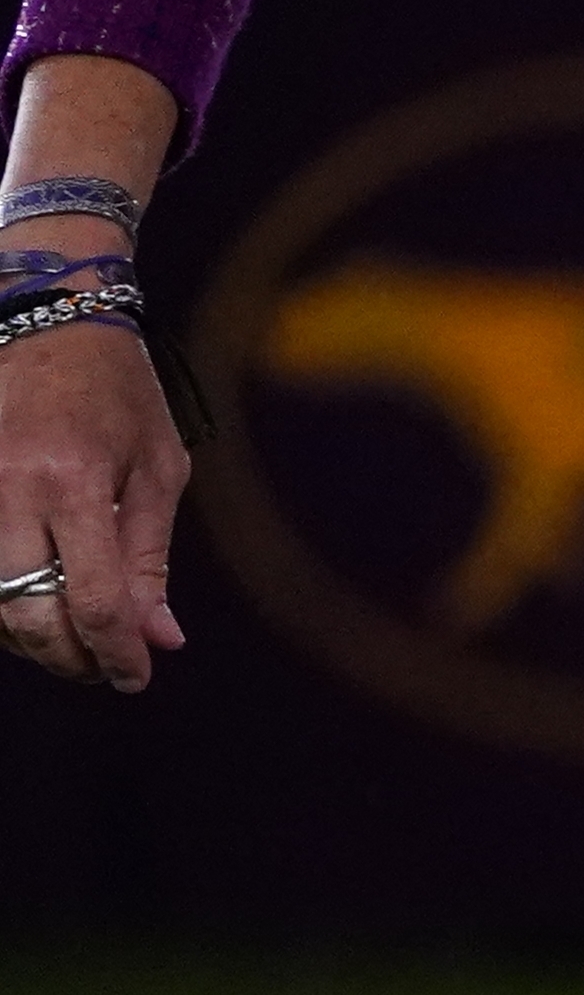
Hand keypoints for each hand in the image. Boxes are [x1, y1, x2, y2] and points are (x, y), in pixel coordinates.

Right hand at [0, 309, 190, 688]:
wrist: (46, 316)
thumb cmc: (118, 393)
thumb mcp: (157, 470)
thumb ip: (150, 560)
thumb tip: (158, 639)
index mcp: (73, 483)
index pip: (92, 601)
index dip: (115, 655)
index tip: (134, 678)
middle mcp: (10, 486)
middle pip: (25, 610)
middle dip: (66, 656)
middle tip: (99, 669)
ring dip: (25, 634)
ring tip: (68, 641)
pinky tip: (30, 603)